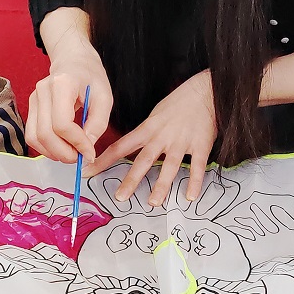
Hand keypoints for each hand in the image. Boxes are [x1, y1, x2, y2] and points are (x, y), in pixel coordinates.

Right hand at [25, 39, 112, 163]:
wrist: (74, 60)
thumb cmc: (90, 76)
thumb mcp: (104, 97)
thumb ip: (97, 123)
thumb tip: (87, 150)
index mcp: (62, 84)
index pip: (62, 123)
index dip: (76, 142)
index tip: (89, 152)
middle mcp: (43, 90)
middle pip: (45, 133)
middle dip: (63, 152)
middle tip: (79, 158)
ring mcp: (34, 98)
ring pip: (34, 137)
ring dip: (53, 153)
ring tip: (71, 153)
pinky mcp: (31, 107)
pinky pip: (32, 135)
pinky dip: (45, 147)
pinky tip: (60, 147)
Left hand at [85, 70, 216, 206]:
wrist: (205, 91)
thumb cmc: (179, 103)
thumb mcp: (156, 114)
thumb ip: (145, 132)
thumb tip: (130, 147)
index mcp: (148, 128)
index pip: (121, 146)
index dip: (103, 160)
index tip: (87, 172)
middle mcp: (162, 136)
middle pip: (143, 160)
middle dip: (131, 179)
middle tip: (120, 197)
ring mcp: (181, 141)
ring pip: (169, 166)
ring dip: (161, 185)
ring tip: (153, 202)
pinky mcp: (200, 145)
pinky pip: (196, 166)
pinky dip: (194, 182)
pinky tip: (190, 196)